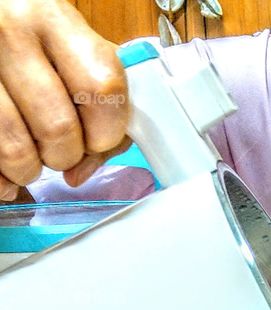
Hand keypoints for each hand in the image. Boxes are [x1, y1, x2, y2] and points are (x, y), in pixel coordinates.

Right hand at [0, 0, 129, 200]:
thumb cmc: (26, 40)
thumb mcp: (65, 46)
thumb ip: (95, 100)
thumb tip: (82, 169)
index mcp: (52, 18)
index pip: (102, 90)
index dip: (106, 131)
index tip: (96, 138)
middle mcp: (10, 33)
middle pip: (59, 129)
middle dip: (65, 155)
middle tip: (56, 147)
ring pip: (17, 151)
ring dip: (28, 169)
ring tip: (27, 154)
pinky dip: (1, 177)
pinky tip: (4, 168)